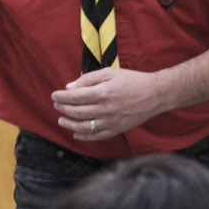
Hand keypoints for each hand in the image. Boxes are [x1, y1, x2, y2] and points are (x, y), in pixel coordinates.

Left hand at [51, 67, 167, 141]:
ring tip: (61, 120)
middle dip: (63, 109)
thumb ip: (88, 79)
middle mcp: (105, 109)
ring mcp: (111, 122)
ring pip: (83, 126)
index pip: (75, 97)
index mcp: (103, 92)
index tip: (54, 95)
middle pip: (76, 112)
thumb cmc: (132, 80)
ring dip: (69, 124)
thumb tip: (69, 87)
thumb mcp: (110, 72)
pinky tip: (76, 133)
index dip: (61, 97)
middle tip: (56, 105)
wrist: (155, 94)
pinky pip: (96, 136)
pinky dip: (84, 136)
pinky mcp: (116, 129)